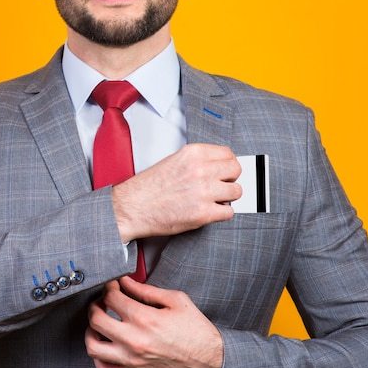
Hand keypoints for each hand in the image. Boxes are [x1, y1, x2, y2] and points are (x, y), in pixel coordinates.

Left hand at [85, 277, 223, 367]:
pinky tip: (107, 347)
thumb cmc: (196, 331)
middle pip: (96, 319)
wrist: (211, 360)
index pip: (112, 298)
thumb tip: (127, 282)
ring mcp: (132, 361)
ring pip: (93, 347)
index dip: (109, 287)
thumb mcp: (176, 301)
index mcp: (145, 319)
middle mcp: (134, 341)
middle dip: (95, 305)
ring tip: (100, 324)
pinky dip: (99, 358)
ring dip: (91, 331)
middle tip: (102, 302)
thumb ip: (147, 290)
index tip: (113, 286)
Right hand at [112, 143, 241, 242]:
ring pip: (236, 191)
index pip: (228, 153)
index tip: (224, 171)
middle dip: (230, 179)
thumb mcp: (173, 162)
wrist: (131, 208)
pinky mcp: (203, 213)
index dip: (227, 164)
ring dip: (227, 197)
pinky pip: (228, 212)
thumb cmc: (148, 188)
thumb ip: (197, 162)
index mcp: (193, 154)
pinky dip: (221, 214)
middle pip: (236, 170)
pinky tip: (209, 211)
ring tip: (214, 200)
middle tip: (221, 186)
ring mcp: (203, 192)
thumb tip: (219, 168)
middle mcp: (200, 170)